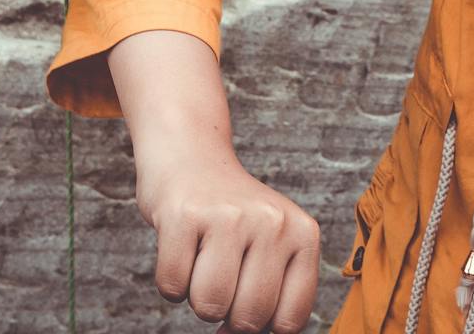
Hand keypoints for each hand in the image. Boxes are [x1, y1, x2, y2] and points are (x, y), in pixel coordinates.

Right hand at [134, 129, 320, 332]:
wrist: (191, 156)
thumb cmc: (232, 216)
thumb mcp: (272, 244)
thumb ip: (272, 295)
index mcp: (303, 233)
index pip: (289, 319)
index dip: (262, 327)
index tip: (248, 307)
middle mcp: (272, 222)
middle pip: (248, 317)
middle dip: (227, 313)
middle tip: (223, 275)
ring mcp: (229, 216)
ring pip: (209, 305)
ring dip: (197, 297)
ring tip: (203, 260)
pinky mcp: (184, 214)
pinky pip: (172, 286)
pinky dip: (170, 281)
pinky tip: (182, 248)